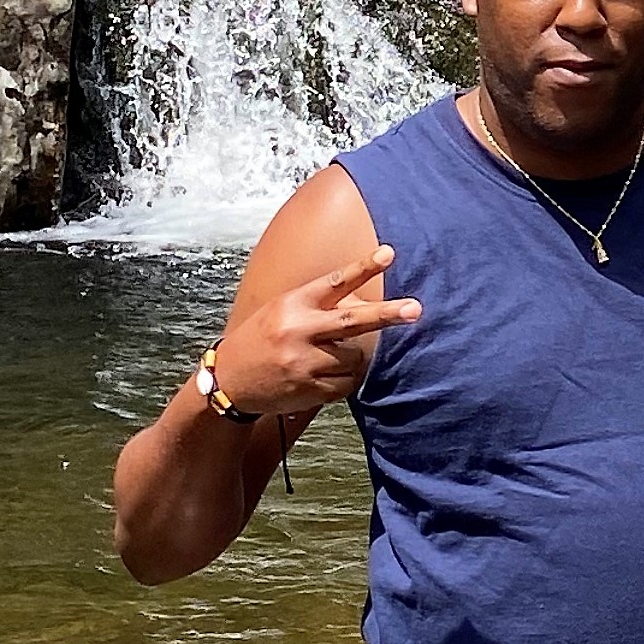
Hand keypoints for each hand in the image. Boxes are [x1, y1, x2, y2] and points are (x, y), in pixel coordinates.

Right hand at [210, 247, 420, 418]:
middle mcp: (298, 331)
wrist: (229, 381)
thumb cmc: (263, 338)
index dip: (363, 267)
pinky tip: (324, 375)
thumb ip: (321, 306)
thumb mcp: (283, 311)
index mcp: (293, 304)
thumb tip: (366, 305)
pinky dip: (344, 379)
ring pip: (353, 358)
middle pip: (352, 321)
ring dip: (353, 357)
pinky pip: (346, 384)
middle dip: (386, 315)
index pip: (334, 282)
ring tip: (328, 357)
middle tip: (415, 309)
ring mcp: (303, 363)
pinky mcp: (308, 390)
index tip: (388, 253)